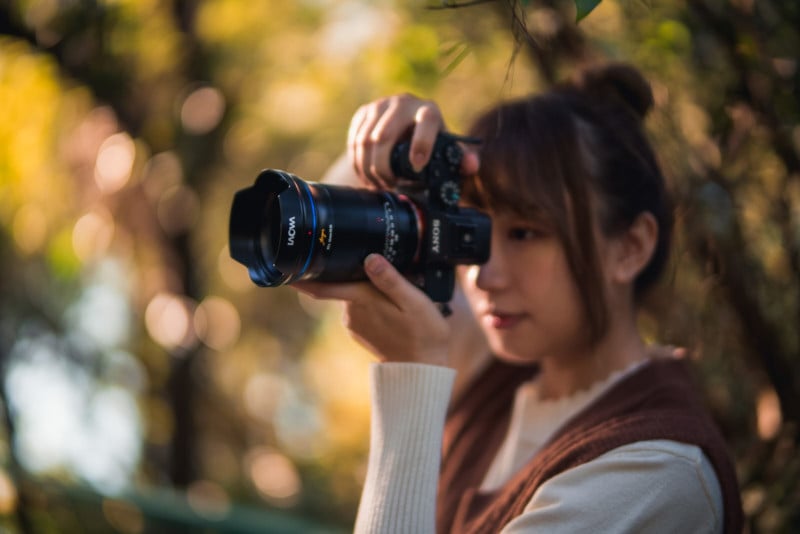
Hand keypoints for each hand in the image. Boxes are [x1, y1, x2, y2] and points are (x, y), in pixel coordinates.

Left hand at [293, 254, 450, 366]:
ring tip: (396, 292)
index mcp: (362, 301)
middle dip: (353, 273)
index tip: (283, 266)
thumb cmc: (423, 334)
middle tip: (381, 267)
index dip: (301, 278)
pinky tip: (391, 306)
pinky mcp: (360, 331)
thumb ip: (391, 280)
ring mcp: (355, 323)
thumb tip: (370, 259)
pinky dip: (371, 302)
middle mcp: (352, 312)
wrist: (424, 368)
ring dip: (367, 289)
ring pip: (353, 296)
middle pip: (343, 284)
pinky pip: (361, 308)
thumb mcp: (414, 302)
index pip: (322, 288)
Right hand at [347, 93, 479, 188]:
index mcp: (429, 111)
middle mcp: (404, 103)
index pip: (426, 122)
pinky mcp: (363, 113)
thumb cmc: (431, 145)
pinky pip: (354, 141)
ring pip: (365, 141)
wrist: (404, 131)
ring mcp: (380, 105)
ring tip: (377, 184)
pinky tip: (366, 176)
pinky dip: (358, 163)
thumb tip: (471, 165)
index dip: (421, 143)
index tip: (417, 167)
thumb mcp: (446, 153)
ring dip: (368, 169)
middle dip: (383, 167)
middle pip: (384, 135)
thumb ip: (462, 161)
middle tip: (388, 185)